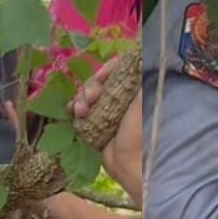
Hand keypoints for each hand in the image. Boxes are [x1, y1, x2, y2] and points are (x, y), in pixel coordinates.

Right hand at [69, 57, 141, 197]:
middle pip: (100, 81)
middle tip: (91, 98)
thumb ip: (139, 76)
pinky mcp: (96, 125)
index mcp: (135, 89)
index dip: (107, 69)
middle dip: (91, 86)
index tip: (102, 76)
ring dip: (81, 98)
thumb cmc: (141, 132)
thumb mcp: (143, 99)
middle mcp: (122, 97)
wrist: (132, 165)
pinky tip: (74, 112)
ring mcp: (108, 111)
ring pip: (88, 94)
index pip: (119, 68)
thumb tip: (138, 53)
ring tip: (81, 111)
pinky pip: (82, 110)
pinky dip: (76, 108)